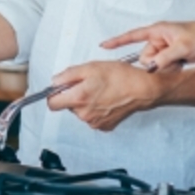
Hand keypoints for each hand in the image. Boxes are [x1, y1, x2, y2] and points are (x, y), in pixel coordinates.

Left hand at [46, 60, 178, 131]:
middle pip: (68, 106)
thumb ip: (68, 75)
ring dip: (86, 101)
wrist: (142, 89)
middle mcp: (85, 114)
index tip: (60, 89)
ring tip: (101, 90)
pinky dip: (96, 109)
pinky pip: (93, 117)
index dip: (54, 94)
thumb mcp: (90, 67)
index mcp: (79, 98)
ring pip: (81, 111)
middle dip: (74, 95)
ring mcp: (95, 122)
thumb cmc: (120, 76)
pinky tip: (107, 99)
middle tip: (89, 83)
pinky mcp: (105, 126)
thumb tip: (55, 81)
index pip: (52, 104)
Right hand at [101, 21, 194, 71]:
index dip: (117, 41)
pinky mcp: (169, 55)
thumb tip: (152, 66)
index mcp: (158, 30)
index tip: (103, 45)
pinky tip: (181, 62)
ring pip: (154, 63)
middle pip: (145, 57)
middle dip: (157, 62)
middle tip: (174, 59)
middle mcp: (158, 38)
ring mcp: (164, 47)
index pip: (132, 35)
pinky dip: (170, 67)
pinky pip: (162, 66)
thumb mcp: (183, 47)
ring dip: (166, 66)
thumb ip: (165, 58)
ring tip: (181, 60)